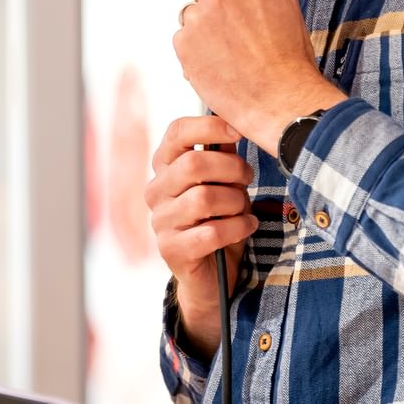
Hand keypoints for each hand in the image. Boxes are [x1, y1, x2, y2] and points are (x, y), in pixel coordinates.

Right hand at [145, 114, 255, 355]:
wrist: (212, 278)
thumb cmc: (219, 220)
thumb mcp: (225, 184)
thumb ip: (224, 156)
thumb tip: (234, 126)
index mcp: (165, 166)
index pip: (176, 133)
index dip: (208, 126)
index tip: (237, 132)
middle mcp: (156, 191)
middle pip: (193, 164)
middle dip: (231, 168)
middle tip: (247, 178)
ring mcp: (160, 222)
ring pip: (204, 198)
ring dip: (236, 203)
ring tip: (244, 209)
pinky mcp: (171, 250)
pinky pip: (211, 232)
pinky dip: (237, 227)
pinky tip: (247, 227)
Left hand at [175, 0, 343, 149]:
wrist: (280, 99)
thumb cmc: (288, 52)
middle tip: (230, 15)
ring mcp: (197, 19)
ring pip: (188, 10)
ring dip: (202, 23)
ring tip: (231, 44)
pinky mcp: (184, 46)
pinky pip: (183, 37)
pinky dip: (197, 48)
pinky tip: (221, 59)